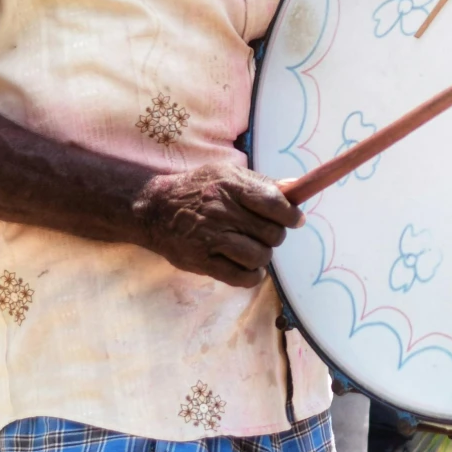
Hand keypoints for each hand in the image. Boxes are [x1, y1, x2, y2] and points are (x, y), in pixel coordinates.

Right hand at [134, 164, 302, 287]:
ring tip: (252, 248)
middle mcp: (221, 211)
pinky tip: (248, 267)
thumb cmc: (198, 190)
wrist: (156, 209)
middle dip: (274, 236)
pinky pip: (242, 277)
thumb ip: (262, 183)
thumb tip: (295, 189)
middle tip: (263, 233)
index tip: (295, 220)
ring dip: (262, 256)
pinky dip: (252, 276)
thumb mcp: (227, 174)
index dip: (291, 215)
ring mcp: (211, 238)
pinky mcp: (202, 261)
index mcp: (230, 185)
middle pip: (271, 233)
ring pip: (259, 256)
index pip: (274, 202)